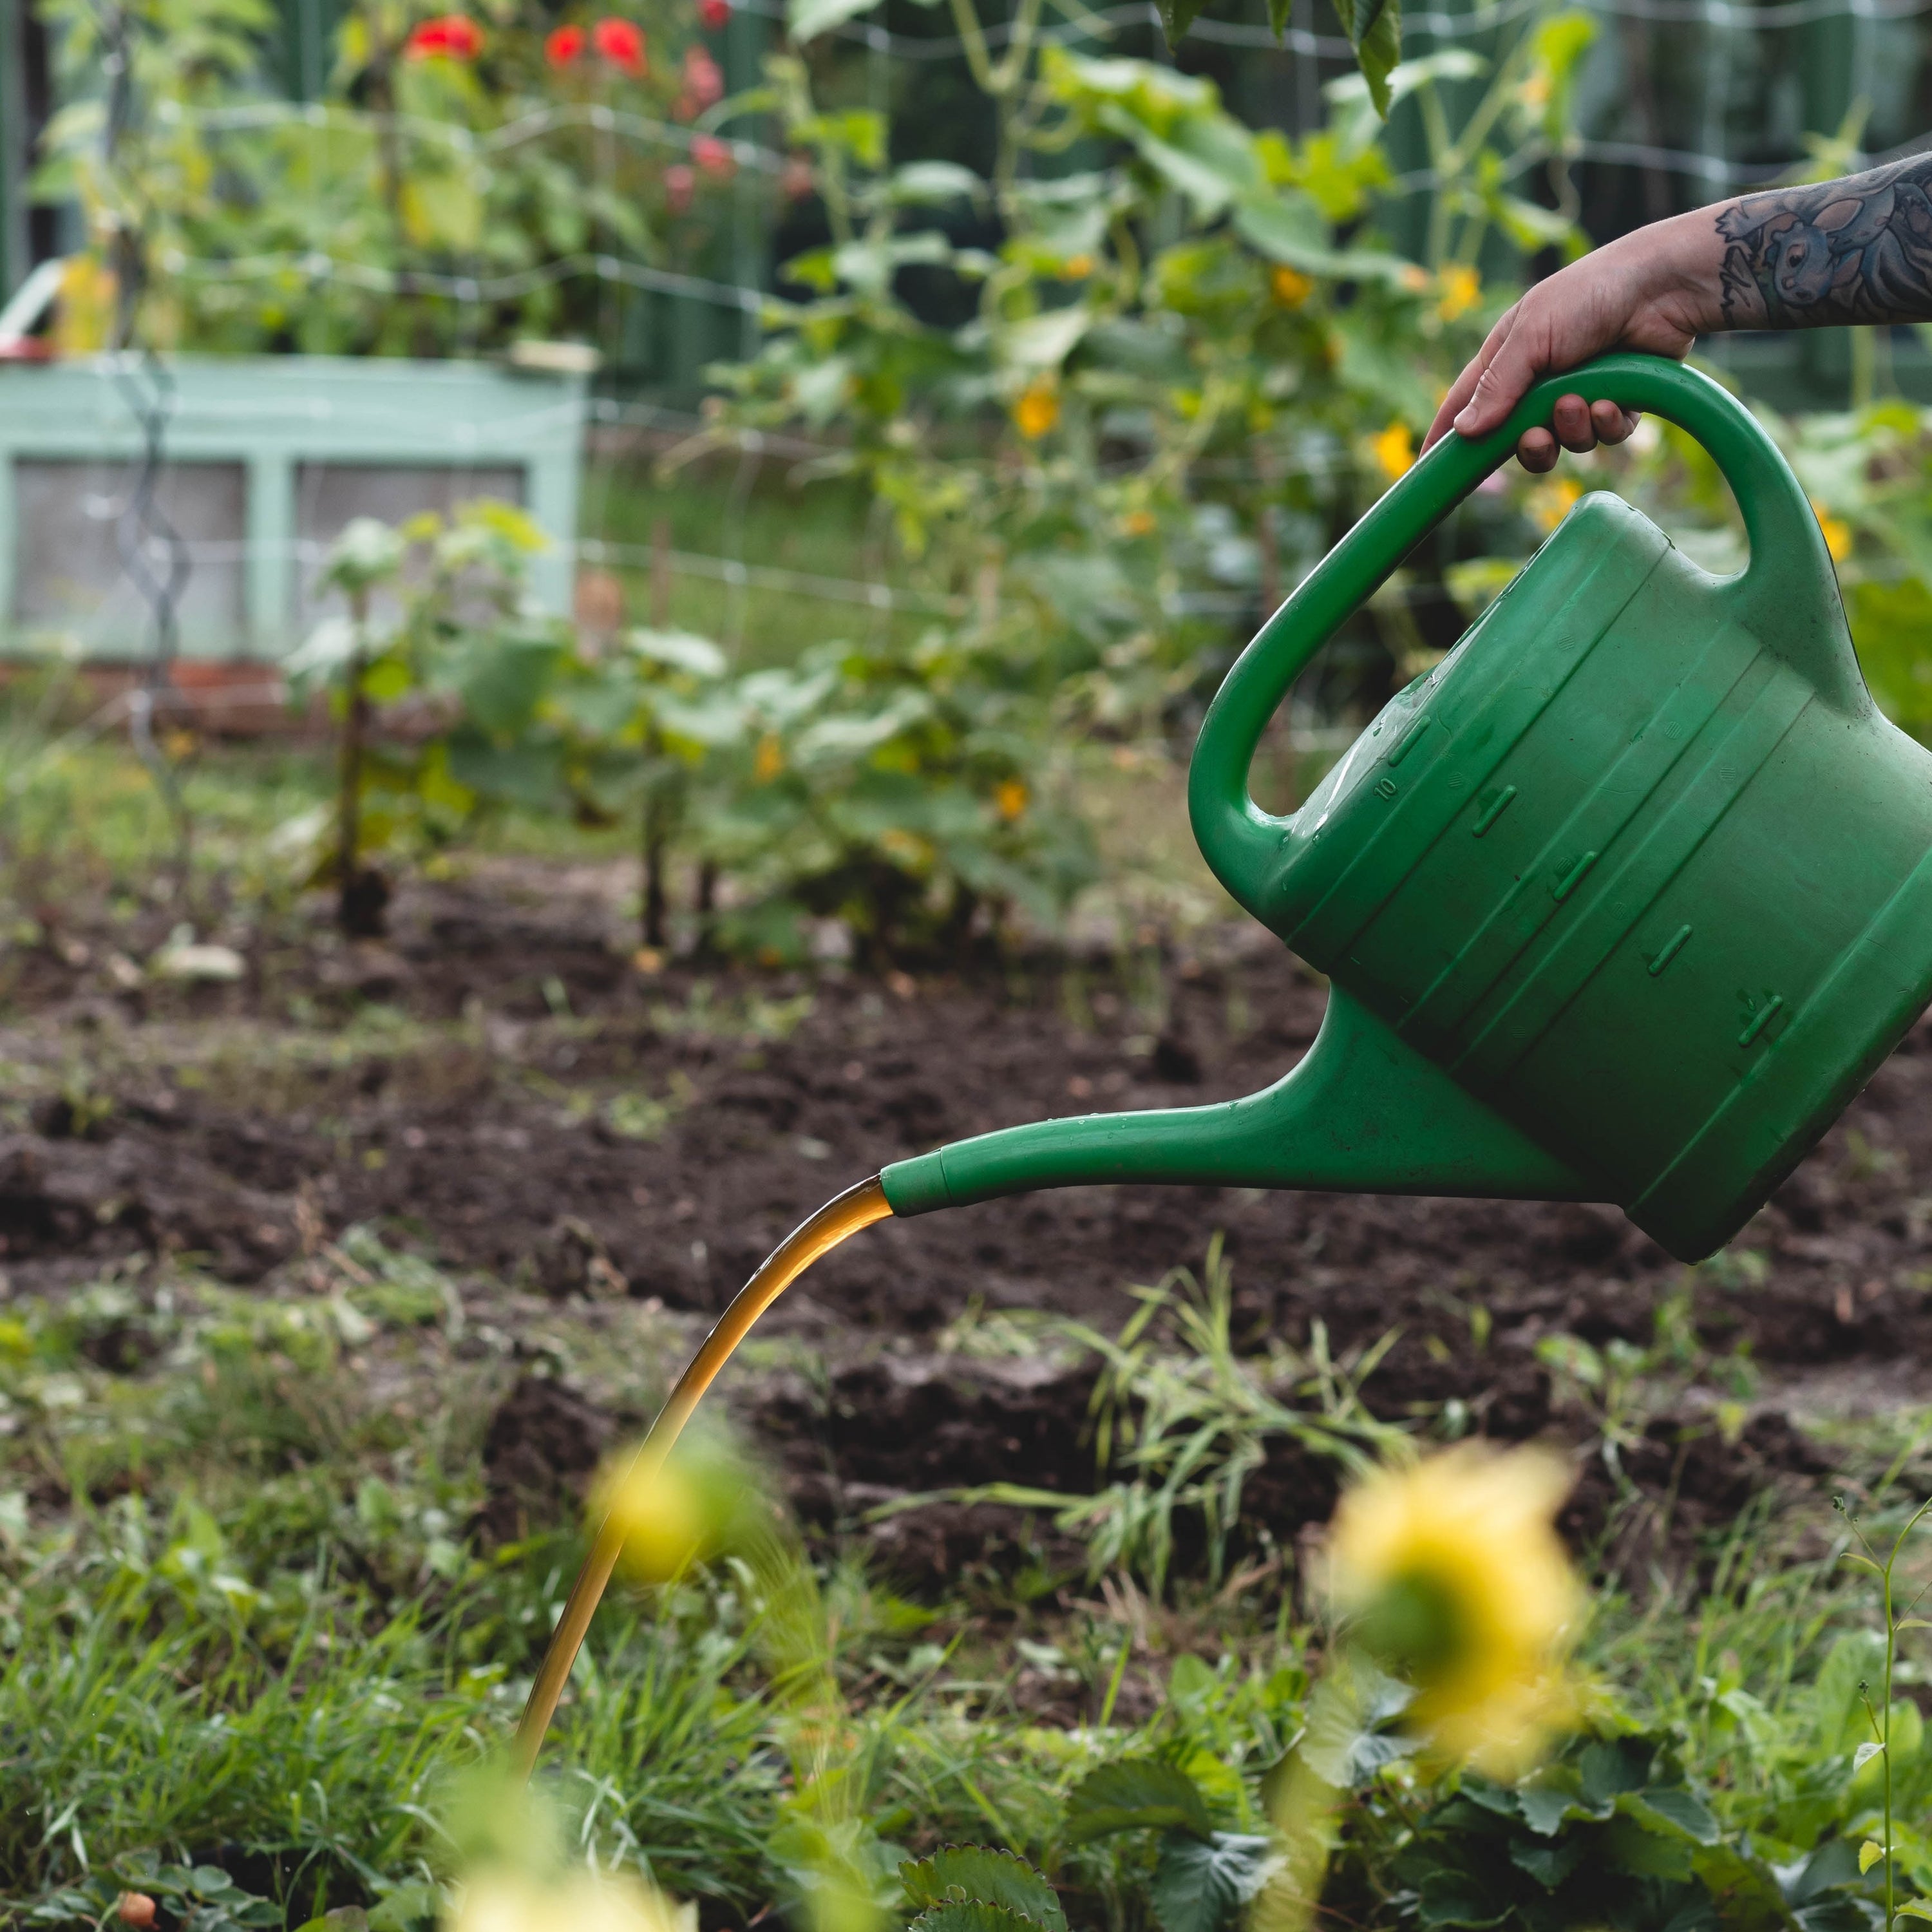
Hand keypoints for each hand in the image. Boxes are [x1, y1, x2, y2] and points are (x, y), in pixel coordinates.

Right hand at [1422, 213, 1723, 469]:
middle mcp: (1540, 379)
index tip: (1427, 470)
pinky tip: (1614, 401)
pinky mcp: (1617, 402)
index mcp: (1509, 356)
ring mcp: (1579, 393)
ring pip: (1563, 443)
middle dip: (1528, 446)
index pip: (1466, 404)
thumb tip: (1462, 432)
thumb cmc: (1590, 296)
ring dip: (1572, 430)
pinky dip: (1606, 424)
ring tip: (1584, 401)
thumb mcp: (1532, 336)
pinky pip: (1602, 437)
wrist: (1663, 286)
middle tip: (1537, 436)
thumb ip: (1498, 386)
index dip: (1446, 437)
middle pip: (1516, 439)